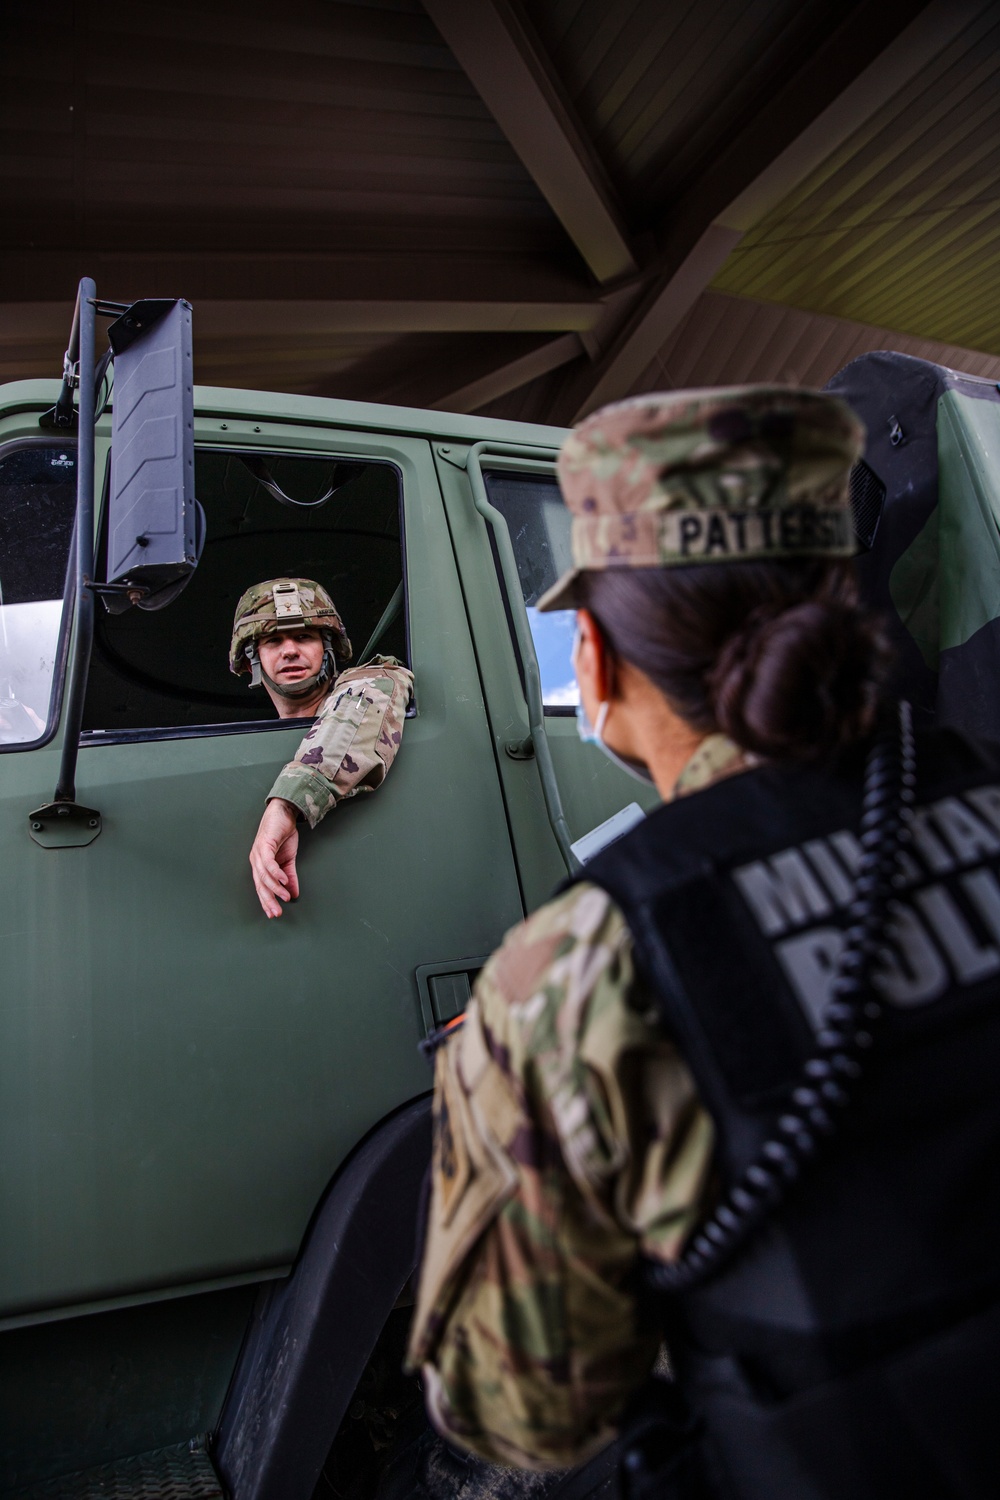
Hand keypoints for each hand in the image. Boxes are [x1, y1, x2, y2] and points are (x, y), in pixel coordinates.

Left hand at [249, 799, 300, 917]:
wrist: (284, 812)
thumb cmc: (283, 833)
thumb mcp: (289, 859)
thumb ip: (290, 877)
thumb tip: (293, 893)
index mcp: (260, 865)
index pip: (261, 887)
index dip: (266, 901)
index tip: (273, 913)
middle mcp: (256, 860)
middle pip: (260, 885)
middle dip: (268, 900)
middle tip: (276, 912)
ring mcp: (258, 853)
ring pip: (264, 876)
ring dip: (275, 888)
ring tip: (285, 896)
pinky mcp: (264, 844)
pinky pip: (269, 863)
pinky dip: (276, 873)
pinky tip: (283, 880)